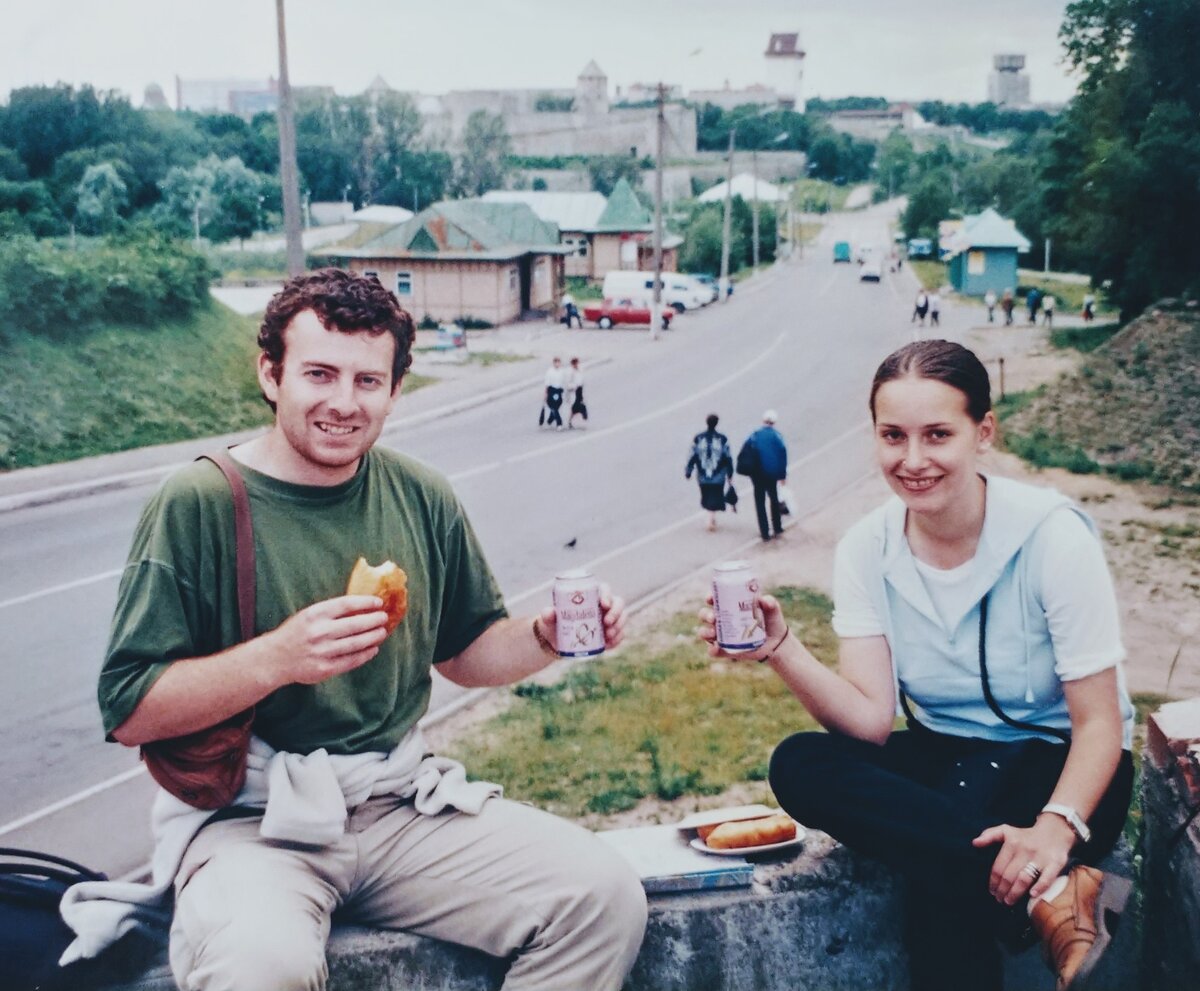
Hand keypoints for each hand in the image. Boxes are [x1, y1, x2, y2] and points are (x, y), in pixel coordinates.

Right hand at [265, 595, 389, 686]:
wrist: (274, 658)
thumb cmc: (296, 633)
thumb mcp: (309, 615)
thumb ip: (332, 612)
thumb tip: (363, 607)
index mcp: (315, 614)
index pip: (347, 604)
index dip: (366, 602)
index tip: (378, 602)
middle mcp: (319, 632)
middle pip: (355, 624)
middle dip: (374, 620)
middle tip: (384, 618)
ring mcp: (322, 651)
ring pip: (356, 643)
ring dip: (373, 637)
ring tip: (382, 632)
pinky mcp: (324, 669)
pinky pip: (351, 661)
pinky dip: (365, 654)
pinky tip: (372, 649)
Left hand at [537, 583, 625, 652]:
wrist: (557, 641)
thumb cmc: (553, 623)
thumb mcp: (549, 618)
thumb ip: (548, 614)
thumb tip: (549, 613)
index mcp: (591, 596)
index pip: (604, 589)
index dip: (607, 594)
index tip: (604, 604)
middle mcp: (603, 606)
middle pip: (618, 603)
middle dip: (616, 612)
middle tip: (606, 623)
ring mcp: (609, 619)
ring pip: (622, 618)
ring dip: (619, 626)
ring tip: (608, 635)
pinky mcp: (610, 634)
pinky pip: (620, 634)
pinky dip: (617, 639)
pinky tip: (609, 644)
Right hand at [697, 592, 787, 661]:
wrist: (777, 643)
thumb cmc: (771, 621)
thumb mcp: (772, 609)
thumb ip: (769, 603)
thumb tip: (763, 600)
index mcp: (729, 606)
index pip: (714, 599)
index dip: (709, 597)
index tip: (710, 598)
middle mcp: (722, 620)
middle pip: (705, 615)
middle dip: (705, 615)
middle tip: (713, 618)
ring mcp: (722, 636)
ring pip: (705, 633)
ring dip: (705, 632)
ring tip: (713, 633)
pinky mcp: (725, 650)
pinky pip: (713, 651)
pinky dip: (711, 650)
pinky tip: (715, 648)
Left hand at [972, 814, 1075, 904]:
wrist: (1055, 830)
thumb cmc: (1026, 835)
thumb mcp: (1007, 830)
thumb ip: (990, 835)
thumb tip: (974, 843)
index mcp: (1012, 842)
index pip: (998, 867)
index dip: (993, 882)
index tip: (992, 891)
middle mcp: (1025, 850)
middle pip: (1009, 875)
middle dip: (1002, 890)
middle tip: (1000, 900)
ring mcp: (1041, 857)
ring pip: (1024, 878)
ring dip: (1015, 893)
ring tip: (1009, 901)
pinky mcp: (1056, 863)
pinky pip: (1047, 878)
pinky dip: (1040, 887)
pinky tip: (1032, 895)